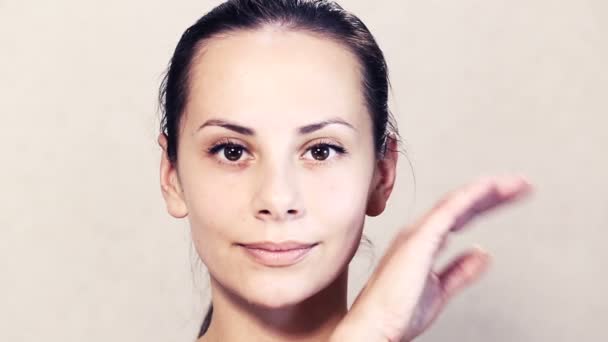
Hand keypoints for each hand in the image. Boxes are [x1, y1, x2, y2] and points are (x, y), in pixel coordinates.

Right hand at [330, 175, 533, 340]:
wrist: (375, 328)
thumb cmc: (395, 314)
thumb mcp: (440, 291)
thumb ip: (461, 271)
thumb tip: (482, 254)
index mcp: (422, 243)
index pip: (460, 215)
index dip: (485, 203)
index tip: (510, 196)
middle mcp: (419, 232)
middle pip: (461, 204)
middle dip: (493, 193)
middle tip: (520, 185)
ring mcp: (418, 234)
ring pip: (457, 202)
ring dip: (487, 190)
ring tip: (515, 184)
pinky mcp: (420, 240)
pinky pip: (449, 212)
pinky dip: (469, 197)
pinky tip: (489, 188)